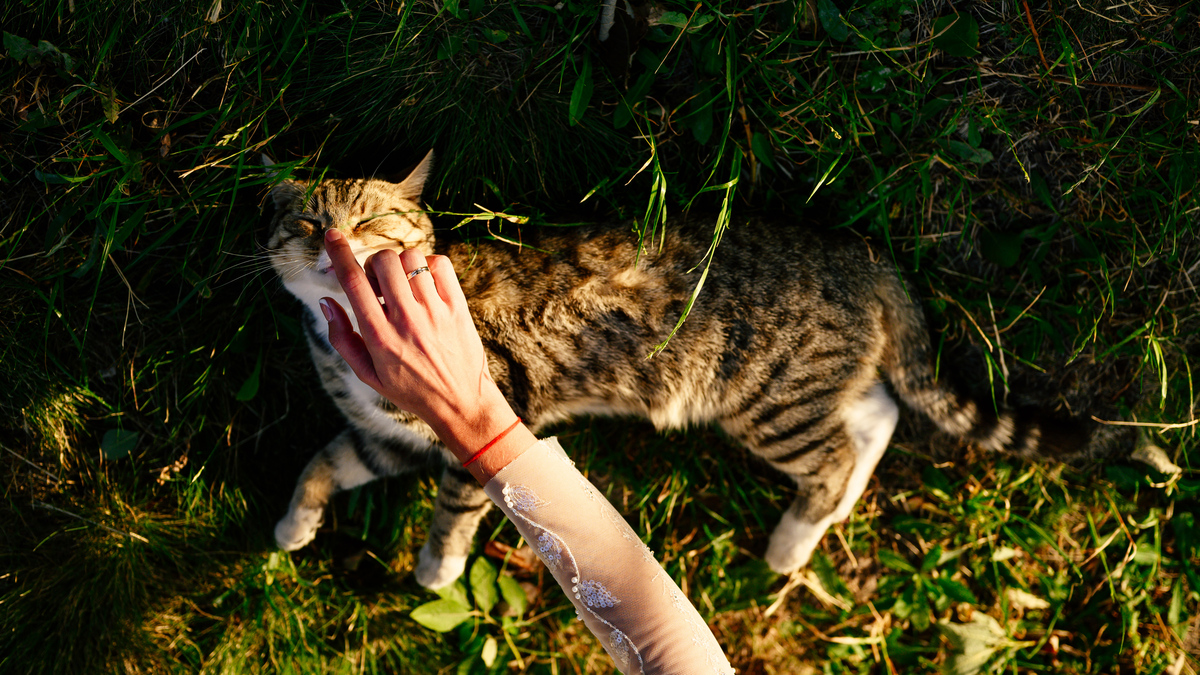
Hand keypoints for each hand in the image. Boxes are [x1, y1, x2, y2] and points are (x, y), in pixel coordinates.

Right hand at [320, 229, 534, 480]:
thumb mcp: (367, 374)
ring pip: (411, 258)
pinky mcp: (458, 307)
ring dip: (400, 264)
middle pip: (382, 261)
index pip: (353, 282)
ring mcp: (435, 312)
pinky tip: (424, 285)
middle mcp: (406, 320)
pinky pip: (440, 264)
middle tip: (379, 285)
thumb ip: (342, 338)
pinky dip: (428, 265)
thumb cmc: (410, 390)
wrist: (461, 404)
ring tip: (404, 287)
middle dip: (373, 264)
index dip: (338, 253)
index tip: (332, 236)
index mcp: (379, 337)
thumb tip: (326, 301)